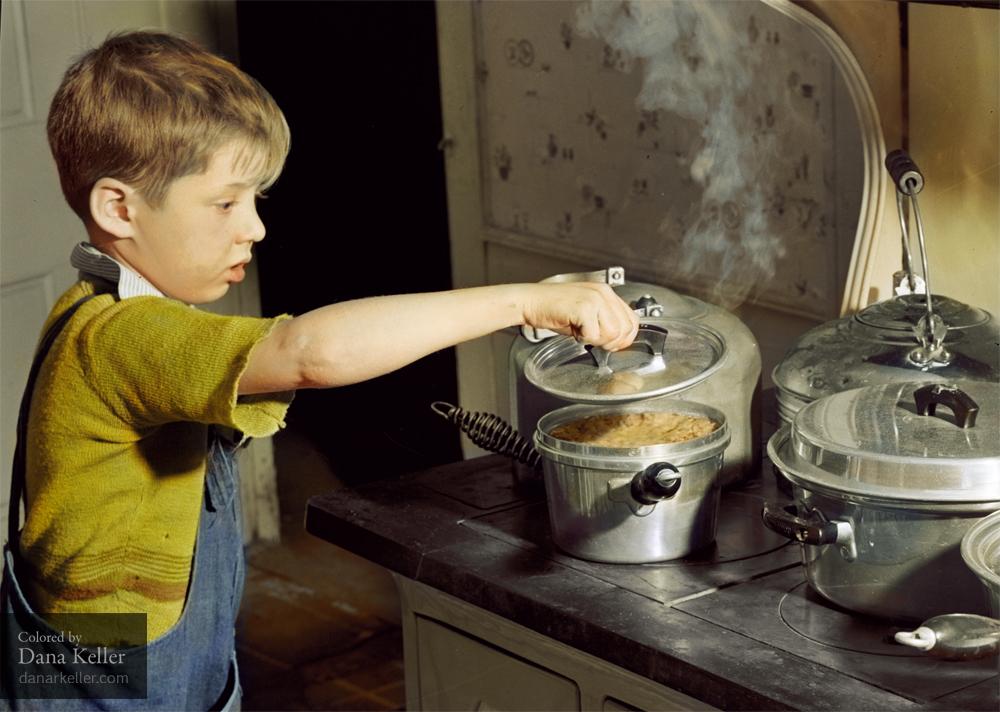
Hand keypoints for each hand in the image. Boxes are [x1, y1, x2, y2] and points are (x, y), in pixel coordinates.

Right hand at [520, 282, 638, 350]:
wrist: (529, 301)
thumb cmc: (552, 308)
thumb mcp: (585, 312)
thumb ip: (604, 321)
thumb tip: (617, 339)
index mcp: (605, 293)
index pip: (632, 320)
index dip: (624, 338)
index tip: (611, 344)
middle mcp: (603, 293)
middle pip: (625, 329)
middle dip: (611, 342)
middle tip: (593, 340)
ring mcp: (595, 299)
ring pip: (613, 333)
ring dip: (597, 340)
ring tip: (581, 333)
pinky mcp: (584, 307)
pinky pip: (593, 335)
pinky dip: (582, 338)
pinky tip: (573, 330)